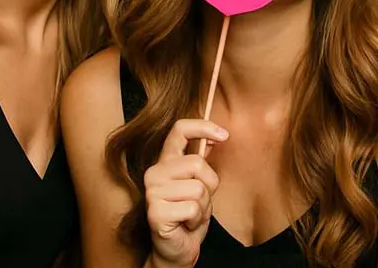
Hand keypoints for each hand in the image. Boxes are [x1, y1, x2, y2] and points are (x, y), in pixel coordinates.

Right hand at [145, 119, 227, 267]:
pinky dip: (197, 219)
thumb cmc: (189, 214)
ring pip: (198, 188)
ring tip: (192, 214)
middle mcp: (155, 172)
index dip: (203, 127)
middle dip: (209, 185)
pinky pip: (193, 208)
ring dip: (203, 206)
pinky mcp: (156, 212)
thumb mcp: (199, 182)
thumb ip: (202, 160)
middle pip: (197, 163)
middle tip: (199, 201)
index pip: (180, 130)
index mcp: (165, 161)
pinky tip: (187, 224)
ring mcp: (153, 192)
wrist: (177, 249)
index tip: (224, 135)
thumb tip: (218, 135)